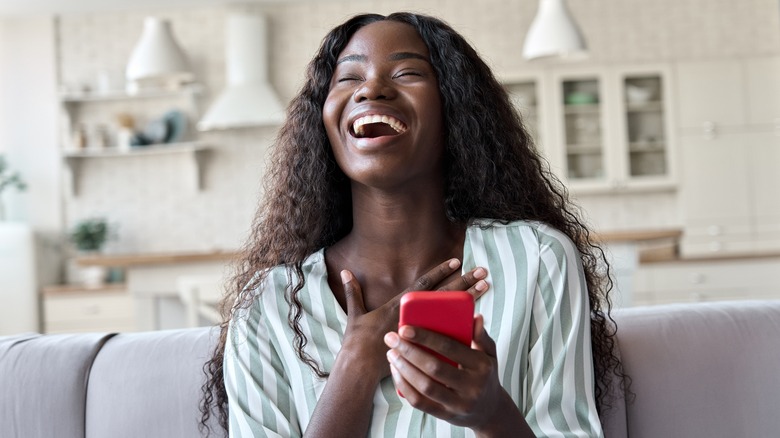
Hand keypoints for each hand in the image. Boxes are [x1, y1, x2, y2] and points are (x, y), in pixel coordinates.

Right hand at [338, 259, 489, 381]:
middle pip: (444, 295)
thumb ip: (353, 291)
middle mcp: (414, 316)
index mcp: (399, 305)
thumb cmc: (358, 341)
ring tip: (486, 286)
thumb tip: (345, 271)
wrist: (360, 368)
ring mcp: (422, 331)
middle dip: (464, 281)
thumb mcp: (355, 314)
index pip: (423, 285)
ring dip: (470, 299)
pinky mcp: (425, 346)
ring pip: (452, 312)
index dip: (440, 271)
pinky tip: (478, 318)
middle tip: (482, 270)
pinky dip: (463, 327)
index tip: (457, 260)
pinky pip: (449, 334)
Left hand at [384, 314, 515, 431]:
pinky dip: (404, 386)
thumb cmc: (485, 375)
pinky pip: (420, 403)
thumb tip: (475, 317)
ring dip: (404, 368)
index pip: (450, 348)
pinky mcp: (446, 415)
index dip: (425, 338)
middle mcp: (472, 386)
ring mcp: (459, 404)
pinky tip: (396, 372)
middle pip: (434, 368)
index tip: (405, 329)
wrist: (490, 411)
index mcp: (481, 366)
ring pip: (425, 386)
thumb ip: (482, 336)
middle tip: (392, 338)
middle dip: (408, 351)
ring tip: (392, 353)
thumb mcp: (490, 355)